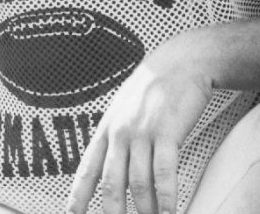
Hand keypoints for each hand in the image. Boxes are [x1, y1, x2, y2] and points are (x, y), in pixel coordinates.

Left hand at [66, 32, 212, 213]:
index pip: (88, 168)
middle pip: (111, 183)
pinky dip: (167, 198)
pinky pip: (164, 173)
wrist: (181, 60)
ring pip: (138, 184)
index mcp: (108, 127)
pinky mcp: (166, 132)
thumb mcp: (126, 105)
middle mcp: (121, 131)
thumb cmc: (155, 84)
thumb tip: (113, 160)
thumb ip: (118, 132)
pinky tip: (170, 212)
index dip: (79, 195)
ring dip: (146, 210)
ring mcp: (142, 132)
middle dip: (113, 212)